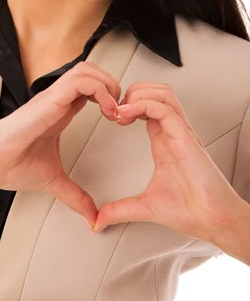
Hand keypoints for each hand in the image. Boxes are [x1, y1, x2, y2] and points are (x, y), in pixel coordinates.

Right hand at [0, 61, 119, 226]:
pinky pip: (80, 81)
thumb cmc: (10, 164)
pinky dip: (100, 91)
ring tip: (115, 110)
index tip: (119, 120)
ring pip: (88, 70)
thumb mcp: (53, 180)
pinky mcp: (49, 100)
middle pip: (92, 70)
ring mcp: (53, 97)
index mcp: (59, 111)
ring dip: (108, 85)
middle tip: (121, 111)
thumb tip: (91, 218)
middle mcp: (57, 99)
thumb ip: (75, 196)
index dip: (109, 96)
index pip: (89, 87)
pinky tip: (106, 111)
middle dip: (113, 85)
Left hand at [93, 83, 247, 248]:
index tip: (111, 117)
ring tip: (121, 110)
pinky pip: (165, 109)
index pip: (147, 105)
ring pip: (162, 93)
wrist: (214, 221)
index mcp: (164, 140)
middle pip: (155, 91)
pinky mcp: (186, 137)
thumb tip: (98, 221)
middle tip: (114, 110)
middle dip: (131, 92)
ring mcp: (180, 132)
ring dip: (138, 94)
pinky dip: (144, 105)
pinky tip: (127, 115)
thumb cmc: (190, 210)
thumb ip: (120, 209)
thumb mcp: (145, 207)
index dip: (127, 104)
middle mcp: (172, 131)